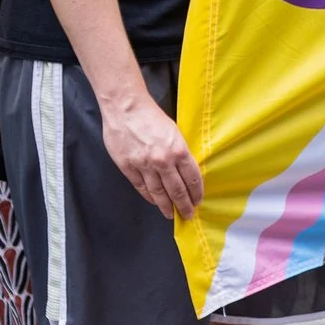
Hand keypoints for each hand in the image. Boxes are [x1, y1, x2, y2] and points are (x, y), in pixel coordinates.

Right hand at [102, 92, 203, 219]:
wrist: (126, 109)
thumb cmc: (152, 116)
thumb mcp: (174, 132)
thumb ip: (179, 152)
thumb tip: (185, 169)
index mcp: (178, 150)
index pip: (192, 178)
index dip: (196, 192)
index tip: (198, 201)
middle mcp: (163, 161)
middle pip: (176, 189)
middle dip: (183, 204)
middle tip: (188, 215)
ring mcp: (144, 165)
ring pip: (158, 192)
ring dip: (165, 205)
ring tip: (171, 214)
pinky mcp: (127, 167)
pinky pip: (140, 186)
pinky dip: (148, 196)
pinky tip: (154, 201)